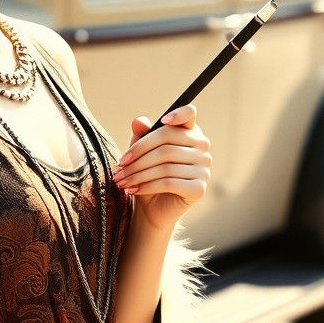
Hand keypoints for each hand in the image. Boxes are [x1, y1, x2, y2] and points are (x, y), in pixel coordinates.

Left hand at [112, 105, 210, 230]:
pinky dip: (146, 186)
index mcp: (190, 132)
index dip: (178, 114)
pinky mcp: (199, 188)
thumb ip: (141, 135)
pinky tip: (132, 190)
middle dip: (137, 156)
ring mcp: (204, 168)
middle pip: (166, 143)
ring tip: (121, 180)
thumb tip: (138, 121)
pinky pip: (168, 182)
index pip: (189, 115)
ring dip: (137, 174)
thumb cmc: (148, 174)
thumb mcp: (140, 153)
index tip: (162, 120)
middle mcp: (202, 148)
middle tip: (119, 166)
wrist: (153, 208)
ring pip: (164, 165)